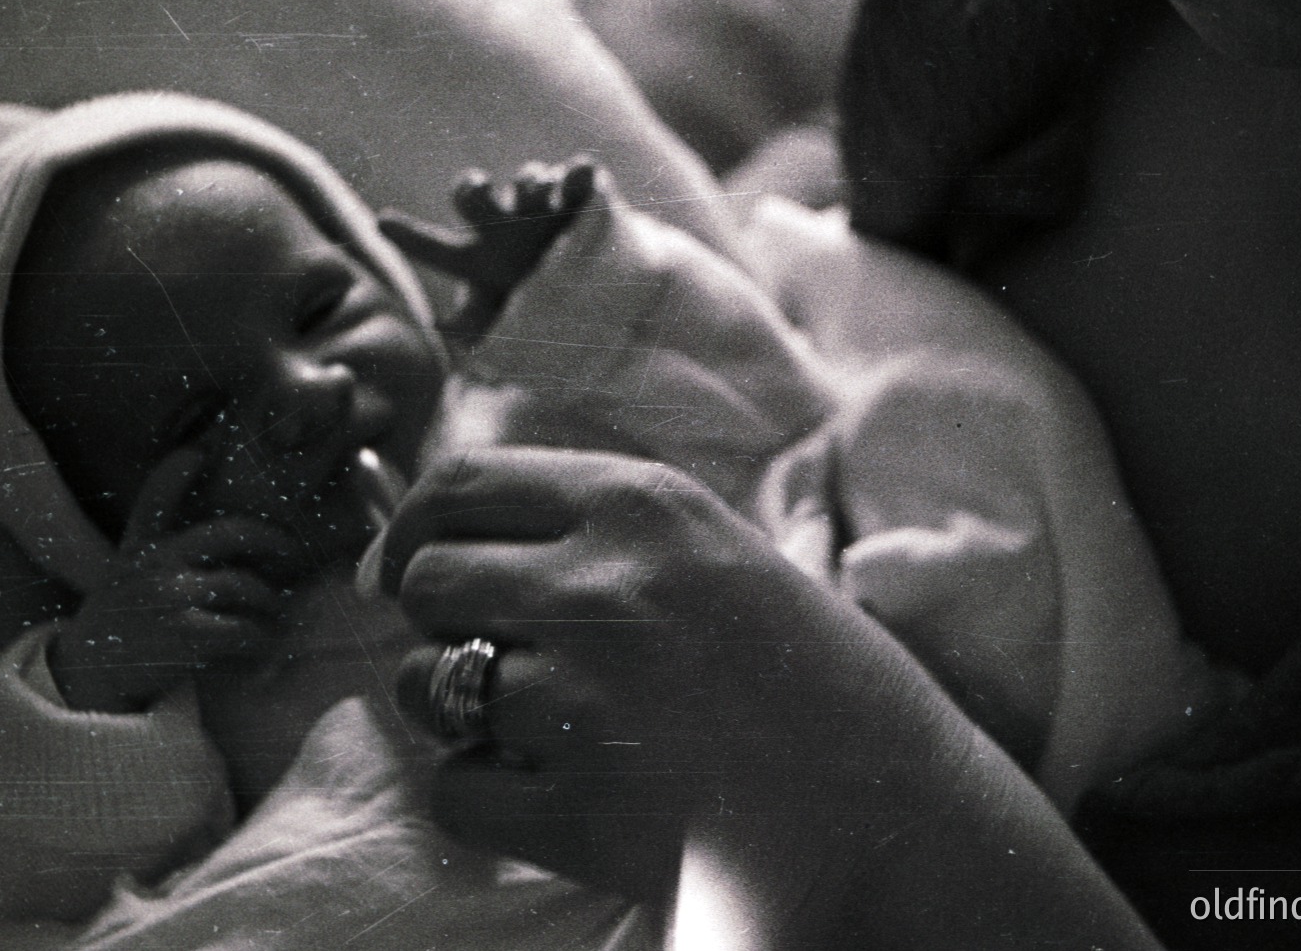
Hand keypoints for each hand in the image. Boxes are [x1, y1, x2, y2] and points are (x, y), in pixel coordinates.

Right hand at [51, 448, 305, 713]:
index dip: (173, 474)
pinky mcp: (186, 634)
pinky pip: (243, 628)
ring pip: (244, 585)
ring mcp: (170, 597)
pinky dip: (260, 636)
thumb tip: (189, 481)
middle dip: (271, 539)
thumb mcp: (125, 569)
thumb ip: (152, 533)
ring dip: (269, 602)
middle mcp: (154, 566)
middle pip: (228, 535)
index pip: (154, 501)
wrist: (88, 676)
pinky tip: (264, 642)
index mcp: (140, 550)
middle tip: (292, 550)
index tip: (196, 453)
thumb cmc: (121, 618)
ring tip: (277, 612)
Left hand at [375, 446, 945, 897]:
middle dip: (437, 617)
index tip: (402, 564)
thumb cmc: (820, 681)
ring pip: (423, 683)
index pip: (461, 484)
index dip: (411, 526)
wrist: (897, 816)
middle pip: (427, 580)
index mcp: (646, 508)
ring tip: (533, 722)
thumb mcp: (723, 553)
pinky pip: (454, 788)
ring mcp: (583, 701)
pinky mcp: (576, 810)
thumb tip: (457, 533)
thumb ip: (603, 530)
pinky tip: (550, 789)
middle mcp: (602, 589)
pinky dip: (484, 793)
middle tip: (489, 649)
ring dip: (453, 704)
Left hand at [377, 161, 594, 344]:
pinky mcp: (581, 196)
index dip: (411, 237)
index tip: (383, 223)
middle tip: (477, 190)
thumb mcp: (500, 320)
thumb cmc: (532, 305)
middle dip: (472, 190)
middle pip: (474, 198)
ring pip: (528, 180)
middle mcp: (503, 223)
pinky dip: (578, 172)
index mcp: (476, 256)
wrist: (590, 291)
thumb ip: (472, 328)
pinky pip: (579, 174)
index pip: (437, 248)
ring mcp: (542, 207)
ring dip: (530, 182)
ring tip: (539, 194)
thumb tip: (442, 336)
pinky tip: (580, 174)